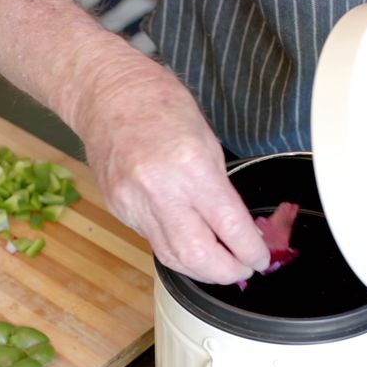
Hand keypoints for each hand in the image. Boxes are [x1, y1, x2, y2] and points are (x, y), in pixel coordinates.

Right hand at [74, 63, 269, 283]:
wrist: (107, 95)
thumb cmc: (159, 105)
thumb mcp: (207, 141)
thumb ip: (220, 189)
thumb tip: (236, 229)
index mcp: (190, 168)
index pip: (228, 227)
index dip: (250, 252)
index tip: (259, 258)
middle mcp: (159, 191)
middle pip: (197, 257)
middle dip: (226, 272)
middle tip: (242, 268)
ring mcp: (133, 204)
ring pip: (172, 257)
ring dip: (201, 268)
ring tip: (218, 263)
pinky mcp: (118, 210)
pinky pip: (153, 240)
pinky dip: (176, 247)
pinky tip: (188, 240)